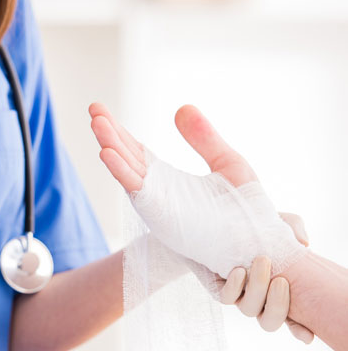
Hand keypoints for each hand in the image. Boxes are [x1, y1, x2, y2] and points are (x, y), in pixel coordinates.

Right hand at [88, 102, 312, 343]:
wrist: (257, 243)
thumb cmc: (245, 210)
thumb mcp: (227, 162)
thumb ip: (204, 138)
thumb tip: (182, 108)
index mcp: (167, 178)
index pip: (135, 150)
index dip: (118, 130)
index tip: (100, 109)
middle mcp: (156, 190)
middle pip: (126, 155)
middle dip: (108, 133)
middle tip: (92, 107)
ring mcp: (156, 202)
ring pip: (126, 169)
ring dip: (110, 146)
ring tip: (96, 122)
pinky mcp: (161, 213)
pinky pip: (137, 188)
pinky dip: (120, 170)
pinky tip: (107, 152)